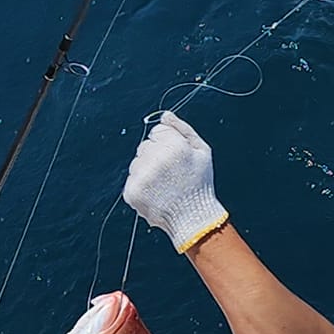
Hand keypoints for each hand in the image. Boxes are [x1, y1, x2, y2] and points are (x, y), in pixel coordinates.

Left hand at [123, 111, 228, 254]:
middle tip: (170, 174)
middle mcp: (156, 159)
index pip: (157, 131)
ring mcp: (142, 176)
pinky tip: (156, 193)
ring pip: (136, 162)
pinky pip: (131, 179)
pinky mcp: (132, 191)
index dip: (167, 143)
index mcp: (174, 146)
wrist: (192, 217)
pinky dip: (141, 185)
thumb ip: (182, 129)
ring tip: (163, 185)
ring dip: (146, 170)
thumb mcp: (201, 151)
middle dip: (155, 155)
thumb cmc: (199, 182)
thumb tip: (164, 115)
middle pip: (144, 145)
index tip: (176, 158)